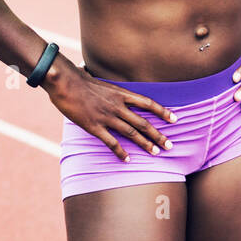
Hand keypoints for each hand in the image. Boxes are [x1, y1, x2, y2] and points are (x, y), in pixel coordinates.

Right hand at [45, 65, 177, 161]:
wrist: (65, 82)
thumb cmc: (81, 80)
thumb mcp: (103, 83)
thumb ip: (113, 91)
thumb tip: (118, 92)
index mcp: (121, 93)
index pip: (148, 103)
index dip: (162, 111)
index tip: (175, 119)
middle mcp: (118, 106)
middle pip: (143, 122)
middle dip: (158, 135)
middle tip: (170, 145)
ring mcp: (107, 117)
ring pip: (131, 133)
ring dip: (145, 144)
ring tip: (156, 153)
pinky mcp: (95, 126)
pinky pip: (111, 142)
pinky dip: (120, 152)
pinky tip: (127, 159)